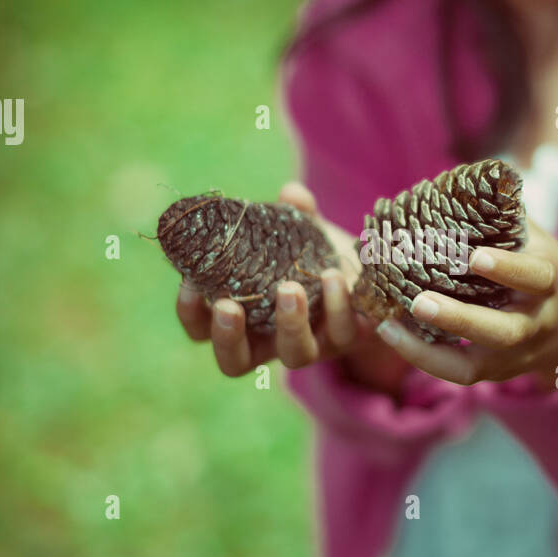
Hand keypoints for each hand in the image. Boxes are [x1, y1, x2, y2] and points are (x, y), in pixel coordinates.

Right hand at [176, 181, 407, 388]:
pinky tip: (331, 275)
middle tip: (228, 305)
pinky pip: (342, 332)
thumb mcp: (299, 233)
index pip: (202, 331)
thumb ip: (292, 216)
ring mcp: (310, 345)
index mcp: (243, 320)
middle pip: (235, 363)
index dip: (191, 313)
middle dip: (227, 337)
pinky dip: (337, 304)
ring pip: (295, 355)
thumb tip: (291, 193)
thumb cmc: (314, 255)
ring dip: (289, 323)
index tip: (188, 284)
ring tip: (289, 288)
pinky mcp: (347, 339)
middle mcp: (271, 342)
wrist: (369, 276)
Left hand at [373, 216, 557, 388]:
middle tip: (419, 301)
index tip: (474, 255)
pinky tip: (391, 333)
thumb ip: (504, 220)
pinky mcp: (496, 373)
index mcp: (551, 282)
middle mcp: (535, 323)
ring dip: (428, 350)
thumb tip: (459, 183)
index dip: (506, 268)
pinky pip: (458, 374)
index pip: (534, 276)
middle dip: (460, 318)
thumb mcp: (539, 242)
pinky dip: (423, 358)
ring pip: (474, 366)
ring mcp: (515, 355)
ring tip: (389, 327)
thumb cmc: (547, 271)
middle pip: (502, 332)